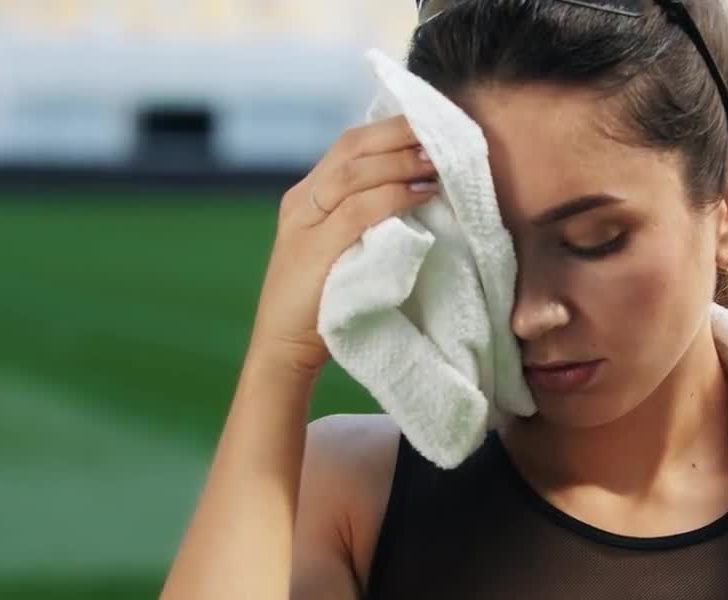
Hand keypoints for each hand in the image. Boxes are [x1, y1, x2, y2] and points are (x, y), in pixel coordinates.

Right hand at [247, 115, 438, 377]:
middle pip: (352, 146)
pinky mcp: (313, 249)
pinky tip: (423, 194)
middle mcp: (301, 201)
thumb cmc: (324, 303)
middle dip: (400, 133)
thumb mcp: (345, 249)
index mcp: (307, 196)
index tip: (431, 123)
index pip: (350, 145)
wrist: (284, 349)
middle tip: (443, 130)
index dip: (392, 129)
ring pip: (354, 172)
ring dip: (402, 161)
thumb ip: (367, 221)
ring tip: (439, 160)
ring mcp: (304, 224)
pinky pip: (358, 211)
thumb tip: (420, 193)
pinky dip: (394, 197)